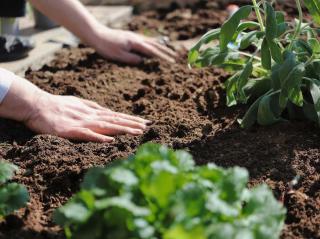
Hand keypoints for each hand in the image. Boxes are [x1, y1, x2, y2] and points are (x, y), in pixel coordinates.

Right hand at [24, 93, 149, 141]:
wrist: (36, 104)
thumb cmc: (56, 105)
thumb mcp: (78, 104)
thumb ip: (92, 108)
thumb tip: (106, 111)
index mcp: (92, 112)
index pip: (116, 116)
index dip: (131, 119)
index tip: (145, 122)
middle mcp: (90, 116)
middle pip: (115, 120)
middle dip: (133, 124)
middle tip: (148, 126)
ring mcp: (81, 123)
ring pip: (106, 126)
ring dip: (122, 129)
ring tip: (138, 132)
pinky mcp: (70, 130)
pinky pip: (86, 134)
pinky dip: (99, 137)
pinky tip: (110, 140)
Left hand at [92, 27, 176, 64]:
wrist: (96, 34)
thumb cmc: (106, 47)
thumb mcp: (118, 56)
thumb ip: (132, 59)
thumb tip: (143, 61)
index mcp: (135, 43)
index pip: (153, 51)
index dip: (163, 57)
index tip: (171, 62)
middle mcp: (137, 38)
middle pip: (155, 45)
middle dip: (165, 51)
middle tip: (174, 57)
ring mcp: (134, 36)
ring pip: (151, 41)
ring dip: (161, 46)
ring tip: (168, 51)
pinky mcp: (130, 37)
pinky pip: (145, 40)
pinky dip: (153, 43)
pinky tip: (153, 45)